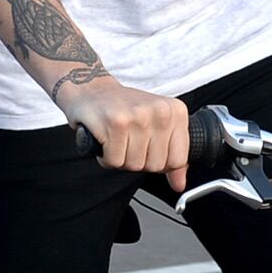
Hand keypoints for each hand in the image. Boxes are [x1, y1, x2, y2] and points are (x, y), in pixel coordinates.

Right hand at [55, 75, 190, 190]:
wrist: (92, 89)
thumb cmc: (124, 108)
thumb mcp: (157, 126)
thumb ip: (172, 155)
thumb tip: (179, 183)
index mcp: (176, 112)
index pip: (178, 160)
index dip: (160, 163)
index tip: (149, 150)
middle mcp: (160, 112)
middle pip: (155, 165)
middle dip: (138, 161)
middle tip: (129, 142)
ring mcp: (138, 117)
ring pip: (134, 165)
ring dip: (121, 159)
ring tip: (117, 140)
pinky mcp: (115, 123)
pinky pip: (115, 161)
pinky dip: (106, 158)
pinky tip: (106, 140)